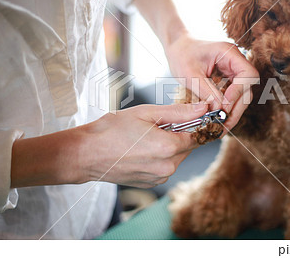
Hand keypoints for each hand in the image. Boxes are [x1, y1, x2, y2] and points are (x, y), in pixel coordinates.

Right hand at [77, 103, 207, 187]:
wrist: (86, 154)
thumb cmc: (112, 130)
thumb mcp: (147, 113)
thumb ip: (179, 112)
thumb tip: (203, 108)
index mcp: (169, 147)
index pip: (199, 135)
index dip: (198, 123)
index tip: (193, 115)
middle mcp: (168, 167)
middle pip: (189, 146)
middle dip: (181, 133)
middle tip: (160, 122)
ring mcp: (159, 177)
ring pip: (177, 157)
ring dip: (171, 145)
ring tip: (147, 135)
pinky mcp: (151, 183)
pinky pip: (165, 166)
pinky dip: (160, 156)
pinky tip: (143, 148)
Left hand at [165, 32, 258, 130]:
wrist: (177, 48)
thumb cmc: (181, 54)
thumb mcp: (190, 74)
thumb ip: (206, 91)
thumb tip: (219, 109)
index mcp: (229, 53)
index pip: (248, 74)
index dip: (239, 91)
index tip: (225, 104)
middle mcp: (235, 63)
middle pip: (247, 89)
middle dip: (236, 107)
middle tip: (223, 123)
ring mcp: (232, 72)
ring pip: (241, 96)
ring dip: (232, 112)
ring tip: (220, 126)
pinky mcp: (227, 81)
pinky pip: (232, 97)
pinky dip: (226, 109)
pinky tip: (218, 120)